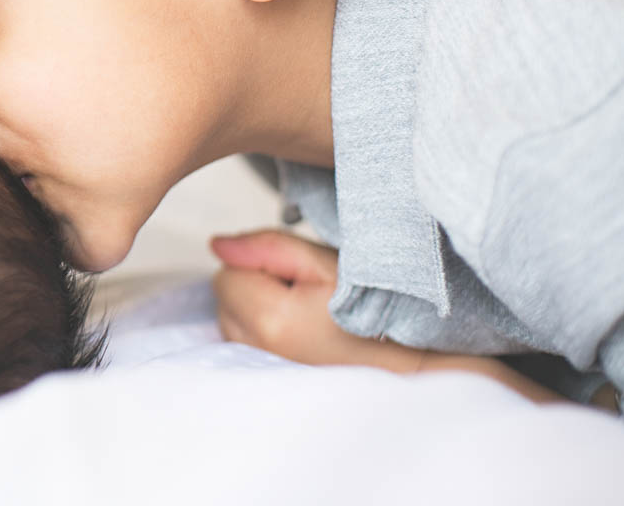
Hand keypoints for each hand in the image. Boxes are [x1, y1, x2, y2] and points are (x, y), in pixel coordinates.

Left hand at [210, 229, 418, 371]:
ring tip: (303, 312)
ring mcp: (261, 369)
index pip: (227, 273)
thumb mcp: (323, 262)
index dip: (259, 264)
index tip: (296, 275)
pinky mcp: (266, 379)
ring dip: (255, 307)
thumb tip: (216, 245)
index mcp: (270, 319)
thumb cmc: (373, 309)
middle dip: (253, 285)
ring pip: (230, 319)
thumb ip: (265, 247)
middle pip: (225, 297)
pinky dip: (261, 329)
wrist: (407, 362)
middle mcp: (257, 350)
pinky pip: (243, 342)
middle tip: (302, 292)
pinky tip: (296, 331)